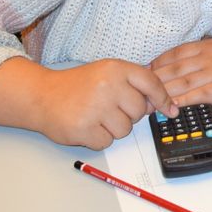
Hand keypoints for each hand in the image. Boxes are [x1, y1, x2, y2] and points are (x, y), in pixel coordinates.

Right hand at [35, 60, 175, 149]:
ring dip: (113, 128)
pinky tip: (87, 126)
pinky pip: (107, 142)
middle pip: (139, 111)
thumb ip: (133, 84)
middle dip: (129, 114)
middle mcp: (108, 86)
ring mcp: (95, 108)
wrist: (41, 96)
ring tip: (96, 116)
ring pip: (124, 130)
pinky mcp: (83, 129)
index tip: (170, 110)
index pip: (151, 82)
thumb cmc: (78, 85)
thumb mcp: (108, 73)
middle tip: (109, 108)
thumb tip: (158, 105)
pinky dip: (99, 139)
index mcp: (116, 69)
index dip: (163, 98)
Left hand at [151, 27, 211, 105]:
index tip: (145, 71)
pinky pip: (198, 95)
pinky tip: (170, 107)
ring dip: (161, 93)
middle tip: (137, 90)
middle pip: (172, 69)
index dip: (158, 63)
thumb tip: (205, 52)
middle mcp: (209, 57)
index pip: (176, 53)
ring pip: (180, 83)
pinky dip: (182, 101)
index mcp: (211, 45)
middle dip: (153, 80)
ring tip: (146, 102)